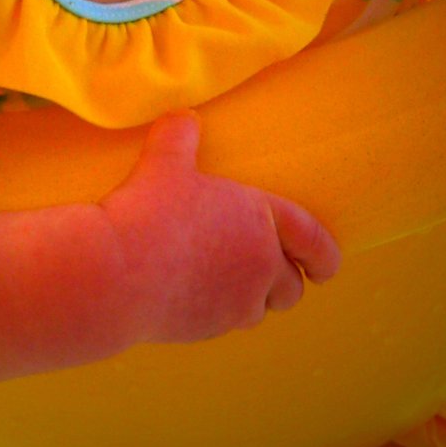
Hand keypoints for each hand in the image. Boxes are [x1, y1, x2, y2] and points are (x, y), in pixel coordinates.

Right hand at [100, 111, 339, 344]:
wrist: (117, 273)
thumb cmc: (150, 212)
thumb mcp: (164, 160)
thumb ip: (180, 135)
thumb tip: (183, 117)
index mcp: (263, 223)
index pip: (313, 241)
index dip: (325, 255)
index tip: (327, 268)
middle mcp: (260, 269)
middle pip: (291, 287)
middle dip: (284, 280)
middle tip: (270, 270)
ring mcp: (235, 305)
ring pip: (258, 310)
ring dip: (251, 299)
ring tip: (228, 281)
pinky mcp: (207, 329)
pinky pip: (223, 323)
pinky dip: (216, 311)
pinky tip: (191, 293)